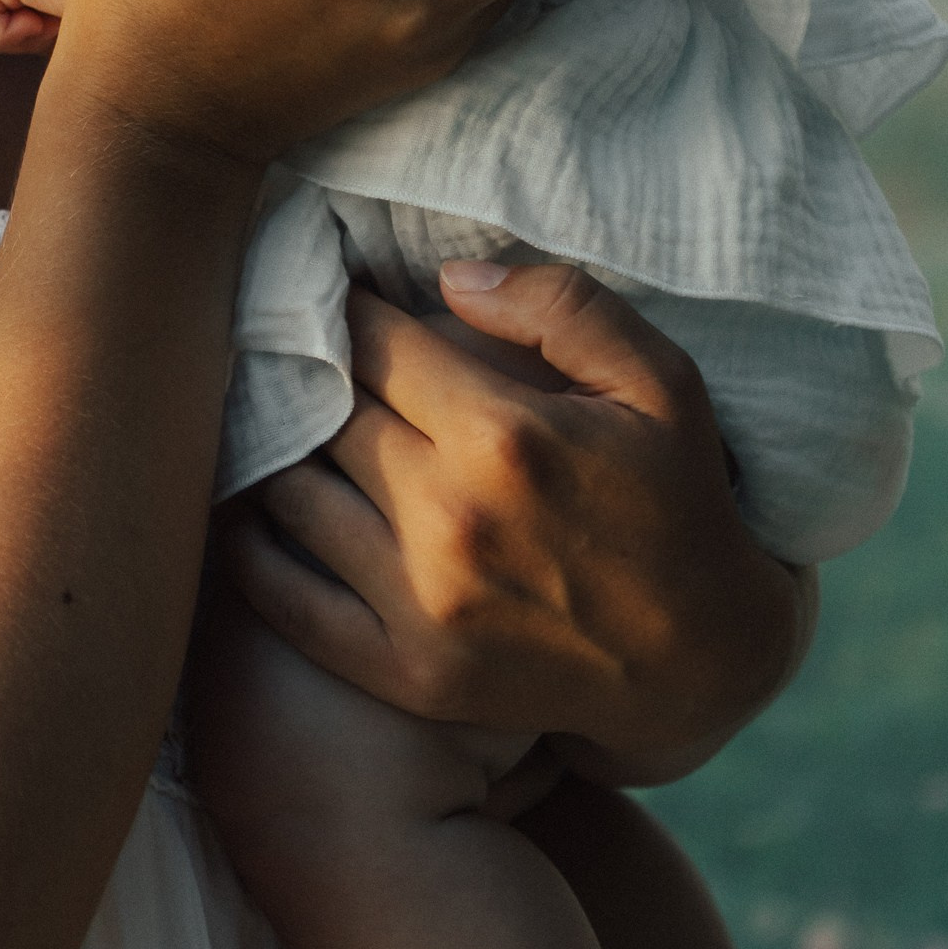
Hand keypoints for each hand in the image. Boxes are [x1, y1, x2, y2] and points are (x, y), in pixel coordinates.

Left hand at [220, 267, 815, 769]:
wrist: (702, 667)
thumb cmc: (683, 506)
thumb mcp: (663, 383)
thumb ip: (561, 307)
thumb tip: (447, 276)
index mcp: (507, 437)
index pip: (375, 344)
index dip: (347, 308)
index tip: (334, 295)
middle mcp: (450, 520)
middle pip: (324, 413)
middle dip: (305, 369)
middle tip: (290, 347)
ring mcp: (420, 604)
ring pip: (290, 493)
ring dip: (275, 446)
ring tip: (272, 416)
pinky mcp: (403, 672)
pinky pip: (284, 597)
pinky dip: (251, 546)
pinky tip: (246, 508)